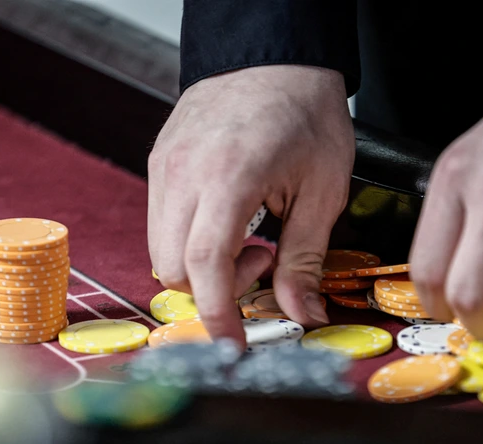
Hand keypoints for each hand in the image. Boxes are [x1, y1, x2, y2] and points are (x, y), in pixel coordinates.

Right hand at [148, 65, 353, 343]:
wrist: (275, 59)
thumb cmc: (306, 114)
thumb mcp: (324, 191)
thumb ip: (306, 259)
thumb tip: (301, 314)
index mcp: (229, 177)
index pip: (203, 265)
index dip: (217, 315)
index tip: (234, 345)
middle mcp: (184, 173)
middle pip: (173, 268)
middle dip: (214, 289)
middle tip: (262, 263)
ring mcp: (165, 167)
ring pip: (161, 250)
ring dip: (202, 267)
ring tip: (249, 240)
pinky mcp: (159, 164)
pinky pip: (160, 224)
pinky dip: (190, 242)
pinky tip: (229, 223)